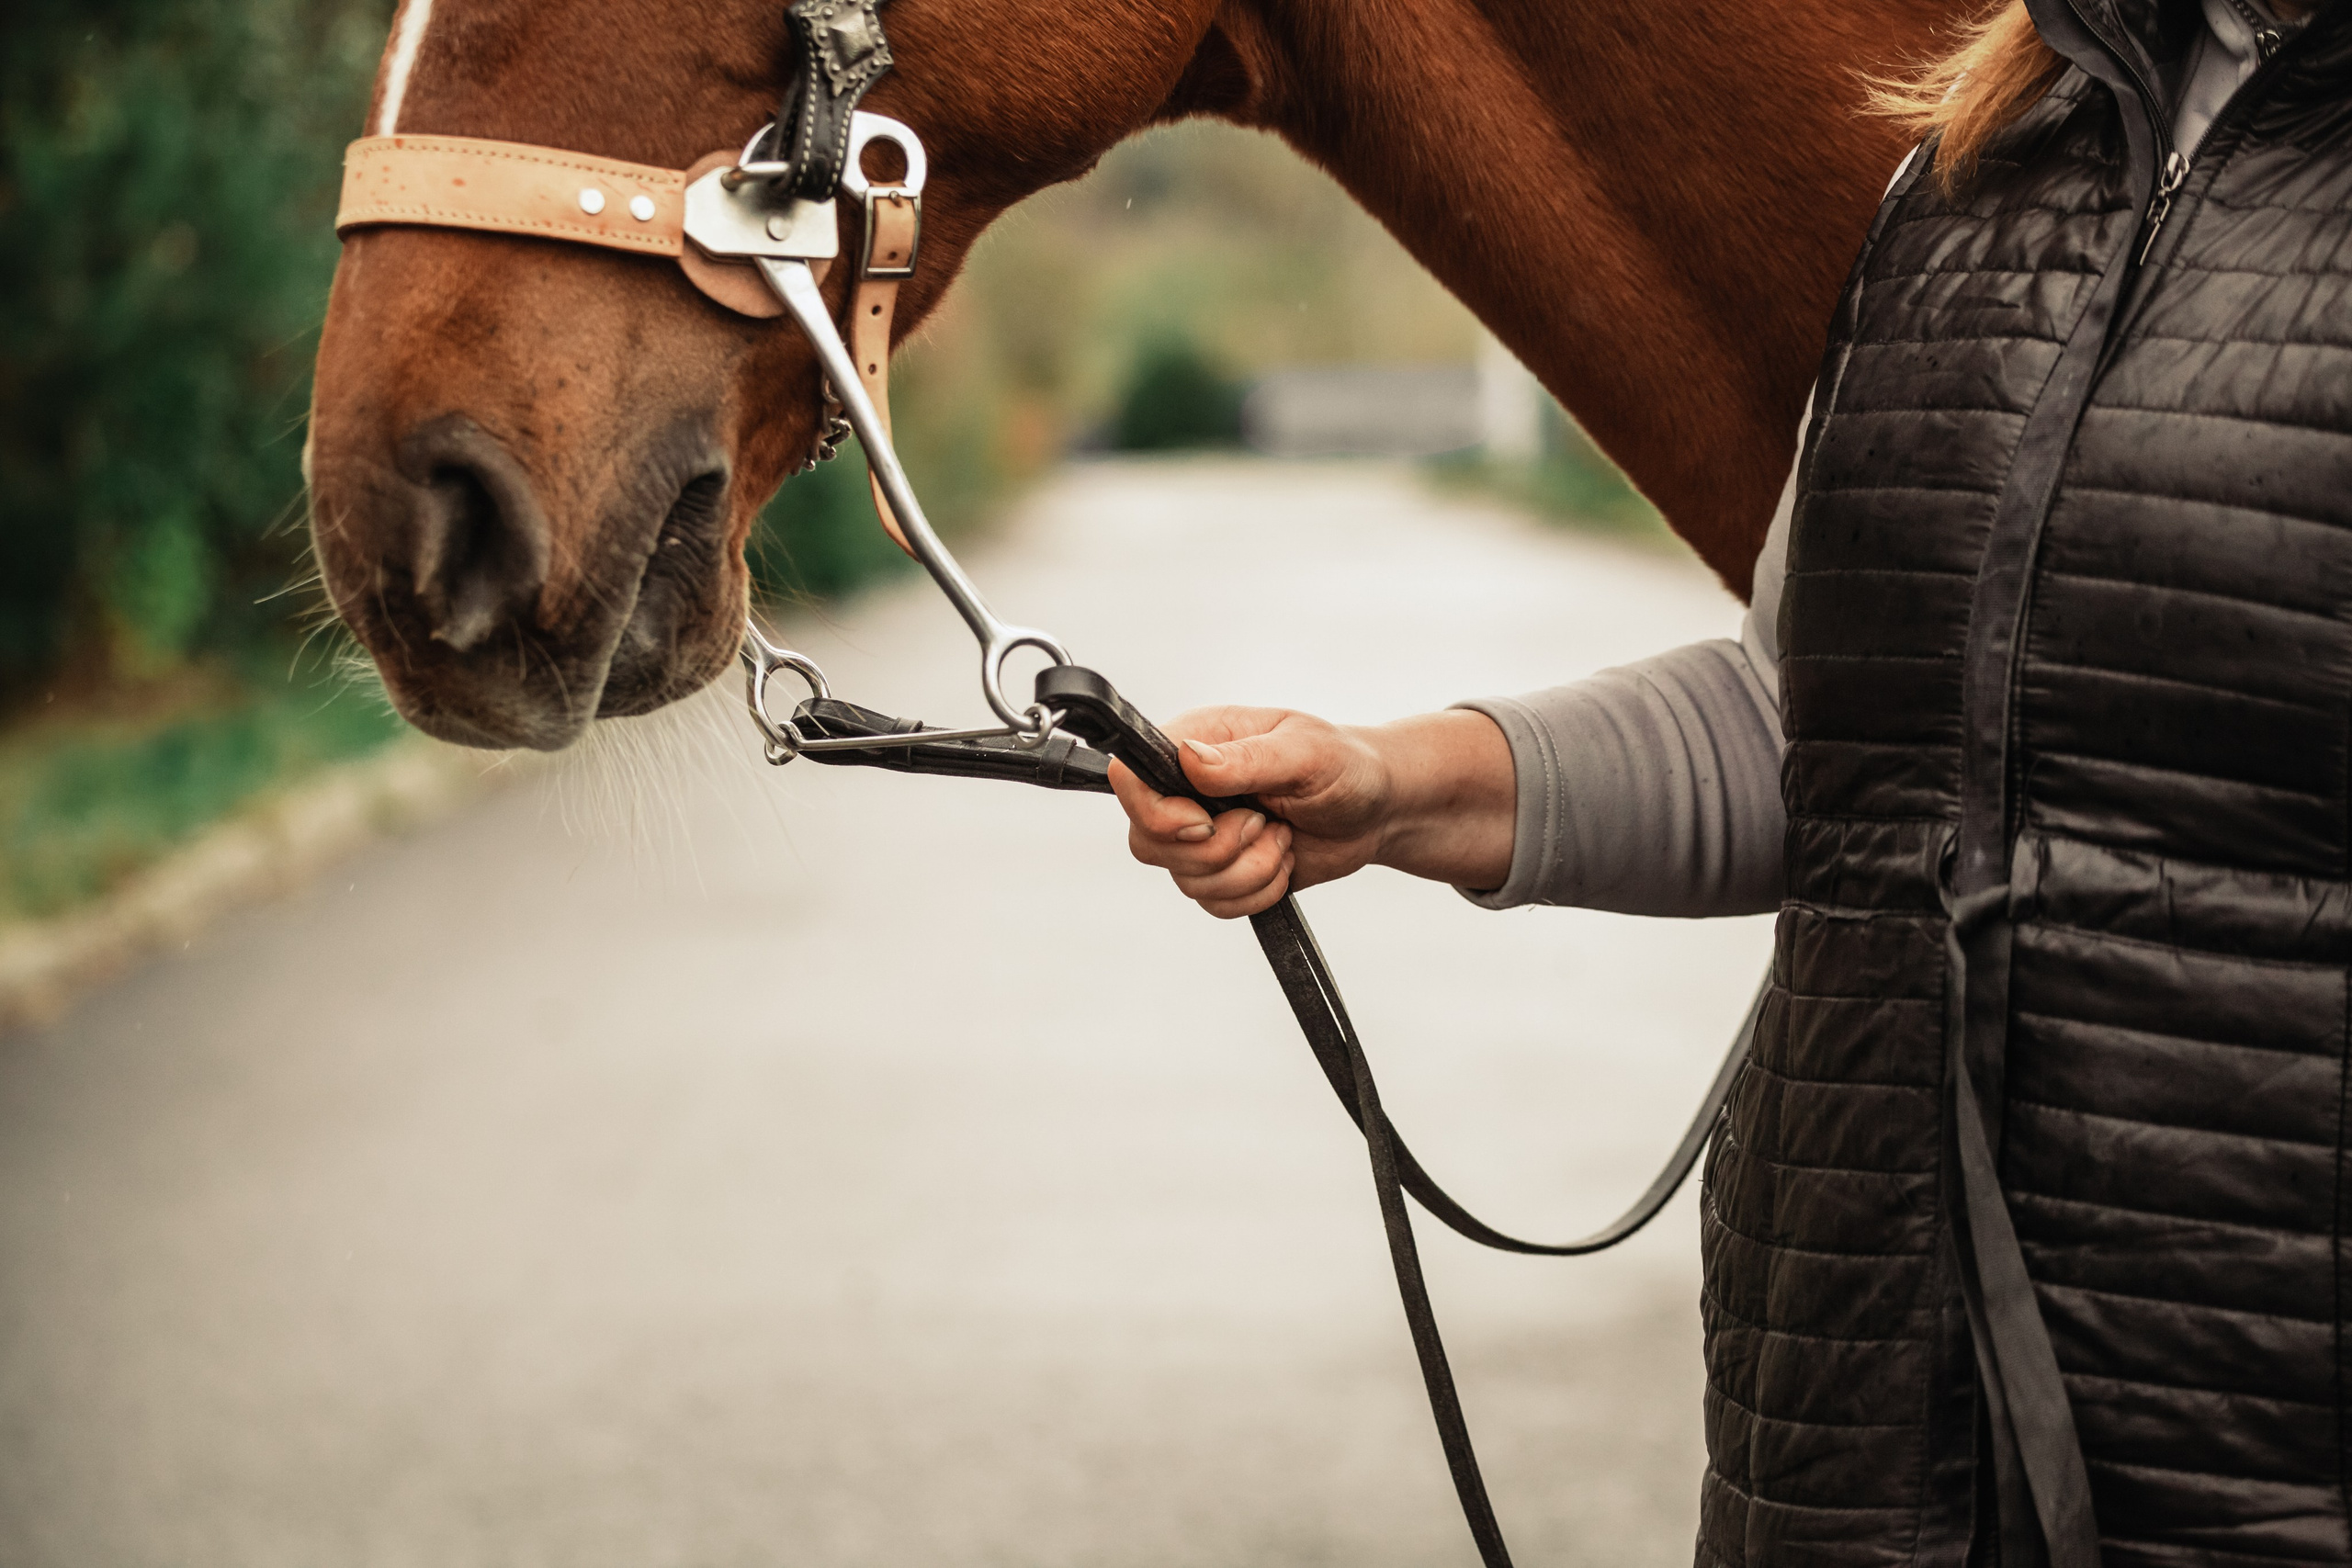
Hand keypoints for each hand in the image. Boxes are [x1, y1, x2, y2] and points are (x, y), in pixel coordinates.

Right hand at [1108, 705, 1514, 917]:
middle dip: (1217, 849)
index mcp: (1194, 743)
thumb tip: (1190, 759)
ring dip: (1249, 870)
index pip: (1132, 780)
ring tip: (1283, 837)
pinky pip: (1215, 904)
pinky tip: (1282, 860)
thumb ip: (1246, 761)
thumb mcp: (1305, 753)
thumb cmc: (1346, 766)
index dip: (1158, 813)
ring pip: (1187, 881)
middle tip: (1265, 822)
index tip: (1206, 820)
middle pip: (1149, 843)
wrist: (1378, 811)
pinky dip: (1257, 892)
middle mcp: (1185, 790)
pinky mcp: (1221, 872)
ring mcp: (1200, 835)